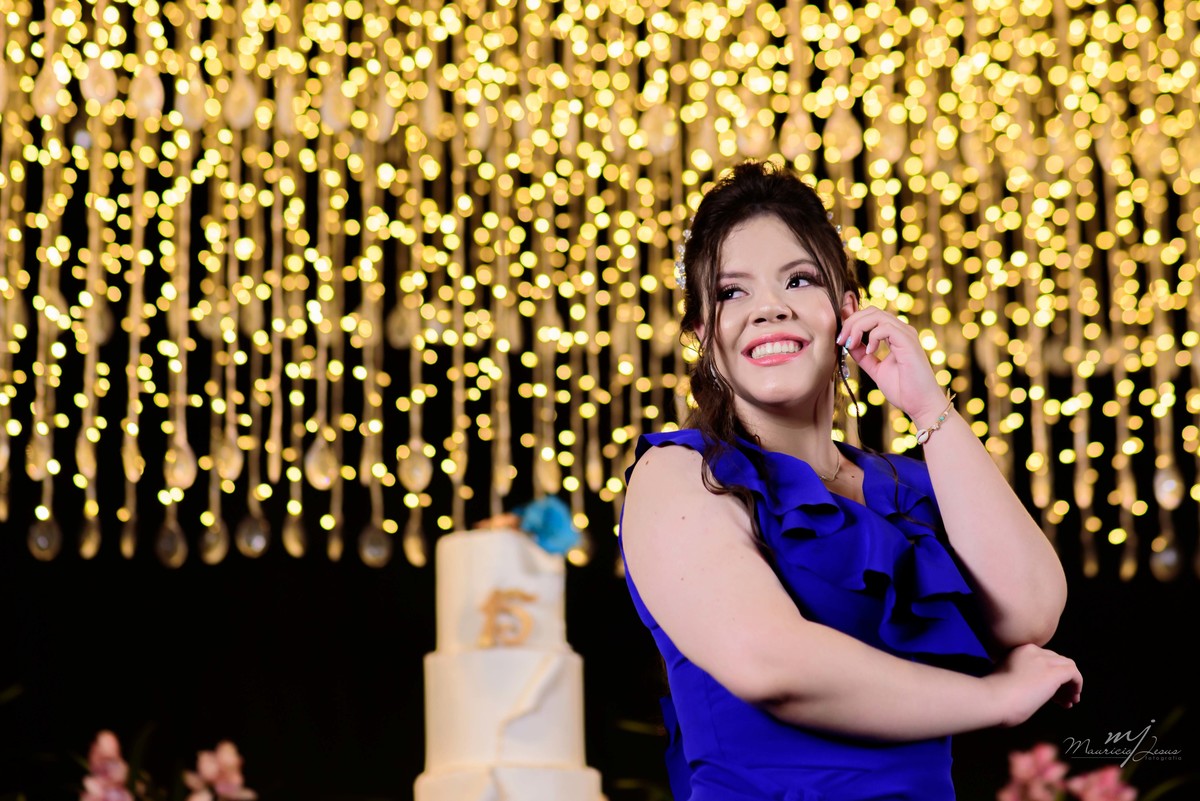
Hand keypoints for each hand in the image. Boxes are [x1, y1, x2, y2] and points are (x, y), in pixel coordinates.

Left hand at [836, 307, 946, 424]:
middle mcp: (901, 331)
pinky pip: (885, 328)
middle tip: (841, 341)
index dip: (852, 320)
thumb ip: (863, 356)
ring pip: (876, 315)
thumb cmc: (903, 389)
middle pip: (871, 311)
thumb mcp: (875, 369)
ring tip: (850, 345)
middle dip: (851, 322)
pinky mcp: (908, 341)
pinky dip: (872, 337)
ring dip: (857, 328)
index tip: (840, 337)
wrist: (921, 404)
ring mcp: (906, 334)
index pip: (871, 315)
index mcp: (895, 335)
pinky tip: (870, 352)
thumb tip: (848, 343)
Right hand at [985, 643, 1082, 727]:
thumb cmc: (992, 696)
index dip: (1049, 675)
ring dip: (1071, 683)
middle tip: (1061, 698)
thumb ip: (1016, 676)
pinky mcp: (1053, 673)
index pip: (1042, 658)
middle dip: (1061, 680)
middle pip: (1056, 661)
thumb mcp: (1004, 679)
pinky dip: (1077, 685)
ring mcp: (1043, 660)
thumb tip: (1029, 690)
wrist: (992, 698)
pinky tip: (1073, 699)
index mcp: (1018, 650)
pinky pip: (1074, 674)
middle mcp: (1032, 651)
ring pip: (1068, 666)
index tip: (1049, 693)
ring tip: (1070, 701)